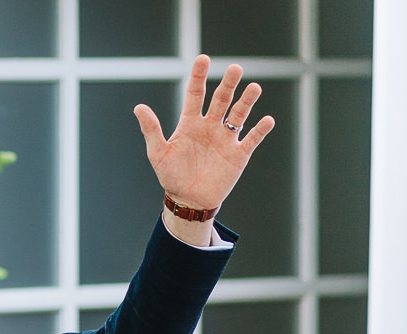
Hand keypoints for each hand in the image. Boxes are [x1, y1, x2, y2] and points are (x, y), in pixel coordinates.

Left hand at [134, 54, 274, 217]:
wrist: (188, 201)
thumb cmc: (171, 176)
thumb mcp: (158, 153)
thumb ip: (151, 130)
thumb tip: (139, 107)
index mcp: (190, 123)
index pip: (196, 94)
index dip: (199, 77)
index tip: (203, 59)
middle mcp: (210, 126)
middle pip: (221, 99)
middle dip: (228, 84)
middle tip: (235, 68)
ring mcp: (226, 139)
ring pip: (239, 114)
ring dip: (247, 102)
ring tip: (254, 88)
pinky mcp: (239, 154)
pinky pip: (252, 139)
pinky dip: (260, 130)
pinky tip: (267, 120)